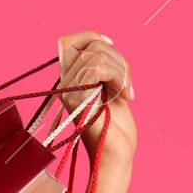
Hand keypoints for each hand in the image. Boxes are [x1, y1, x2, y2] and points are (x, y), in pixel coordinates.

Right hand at [51, 31, 137, 168]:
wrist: (117, 156)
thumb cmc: (116, 128)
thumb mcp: (111, 88)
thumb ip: (104, 68)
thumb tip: (105, 43)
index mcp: (70, 79)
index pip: (68, 41)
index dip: (90, 36)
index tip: (111, 46)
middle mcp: (65, 84)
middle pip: (91, 45)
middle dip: (118, 59)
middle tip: (127, 84)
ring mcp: (69, 92)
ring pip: (96, 55)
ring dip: (121, 71)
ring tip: (127, 91)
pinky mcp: (78, 100)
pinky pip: (96, 69)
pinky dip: (119, 78)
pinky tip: (127, 96)